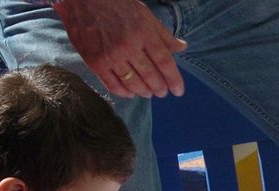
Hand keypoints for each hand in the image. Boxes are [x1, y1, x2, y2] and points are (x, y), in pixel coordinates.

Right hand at [54, 0, 186, 97]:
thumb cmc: (118, 5)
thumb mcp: (145, 16)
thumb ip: (164, 35)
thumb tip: (182, 47)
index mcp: (144, 34)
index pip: (165, 62)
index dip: (174, 80)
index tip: (178, 91)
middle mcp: (129, 46)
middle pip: (150, 75)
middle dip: (159, 88)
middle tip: (162, 93)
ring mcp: (111, 55)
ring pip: (133, 83)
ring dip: (143, 91)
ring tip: (148, 93)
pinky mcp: (95, 62)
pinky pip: (112, 84)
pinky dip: (123, 92)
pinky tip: (129, 93)